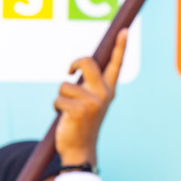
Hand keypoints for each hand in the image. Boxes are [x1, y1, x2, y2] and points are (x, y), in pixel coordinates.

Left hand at [54, 28, 125, 167]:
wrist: (81, 149)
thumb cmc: (83, 122)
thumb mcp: (90, 101)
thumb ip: (89, 85)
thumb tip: (78, 68)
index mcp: (109, 90)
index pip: (116, 64)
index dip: (120, 46)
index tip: (123, 31)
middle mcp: (104, 94)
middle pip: (86, 62)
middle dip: (74, 64)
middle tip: (69, 72)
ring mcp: (93, 102)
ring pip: (65, 84)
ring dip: (61, 96)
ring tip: (68, 110)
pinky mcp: (79, 110)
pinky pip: (58, 99)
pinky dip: (56, 107)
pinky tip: (64, 119)